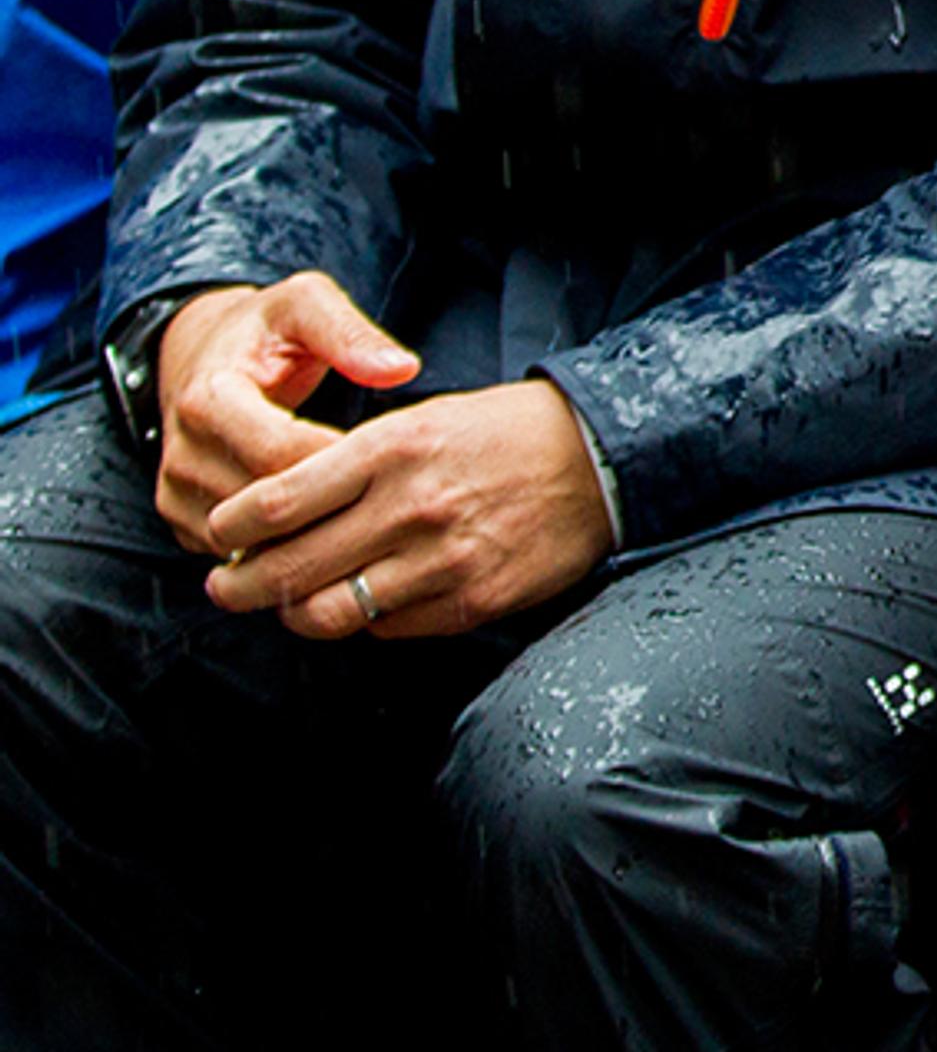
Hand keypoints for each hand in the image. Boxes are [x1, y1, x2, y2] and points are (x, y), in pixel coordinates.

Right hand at [150, 274, 420, 553]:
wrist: (201, 357)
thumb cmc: (264, 330)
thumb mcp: (306, 306)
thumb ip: (349, 333)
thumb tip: (400, 368)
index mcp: (209, 400)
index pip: (278, 454)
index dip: (339, 461)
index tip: (391, 457)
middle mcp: (183, 454)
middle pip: (265, 507)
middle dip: (330, 504)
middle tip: (390, 495)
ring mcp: (177, 495)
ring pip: (251, 541)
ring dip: (310, 533)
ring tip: (367, 513)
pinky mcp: (183, 521)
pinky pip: (237, 554)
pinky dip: (284, 549)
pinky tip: (331, 530)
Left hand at [201, 378, 612, 639]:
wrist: (599, 457)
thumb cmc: (503, 433)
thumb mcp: (422, 420)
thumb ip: (351, 465)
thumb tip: (278, 515)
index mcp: (392, 450)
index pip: (275, 502)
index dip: (230, 527)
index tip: (220, 534)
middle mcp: (410, 507)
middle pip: (287, 568)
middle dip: (239, 585)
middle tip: (226, 585)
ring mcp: (442, 561)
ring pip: (327, 613)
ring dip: (294, 614)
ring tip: (288, 604)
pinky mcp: (471, 601)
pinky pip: (386, 630)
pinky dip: (362, 622)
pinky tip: (363, 603)